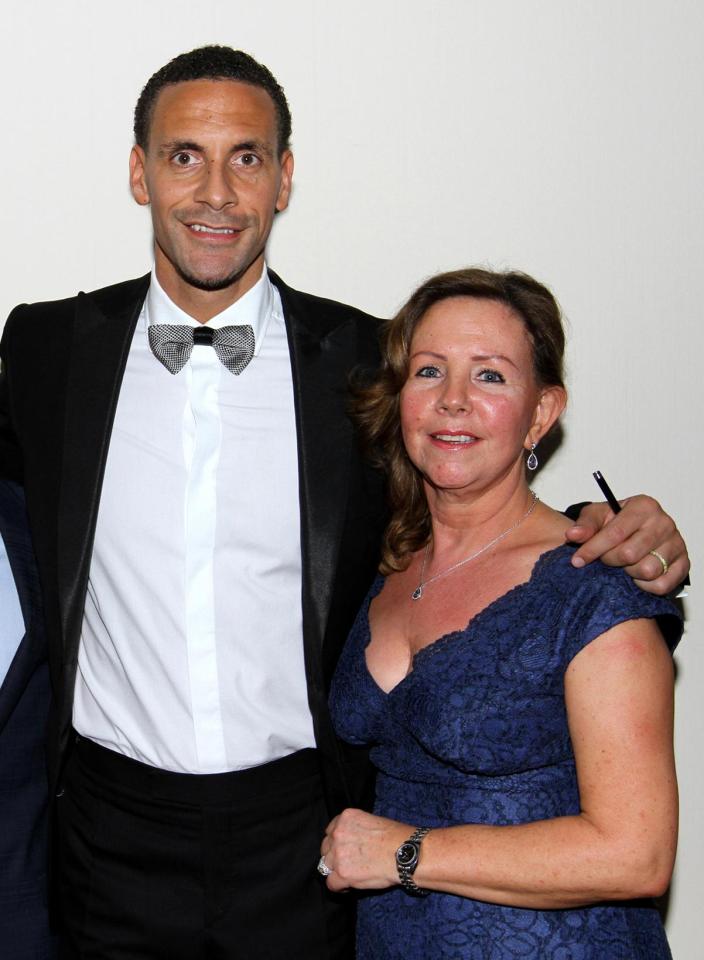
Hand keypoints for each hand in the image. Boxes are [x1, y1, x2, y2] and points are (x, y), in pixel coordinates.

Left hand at [320, 808, 409, 892]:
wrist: (406, 854)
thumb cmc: (396, 838)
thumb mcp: (372, 821)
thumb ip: (355, 829)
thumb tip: (350, 842)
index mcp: (345, 817)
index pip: (330, 832)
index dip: (337, 843)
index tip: (345, 850)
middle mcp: (338, 833)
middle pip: (326, 848)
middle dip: (335, 856)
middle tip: (350, 863)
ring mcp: (338, 853)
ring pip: (326, 866)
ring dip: (337, 871)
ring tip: (353, 874)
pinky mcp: (342, 873)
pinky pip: (331, 884)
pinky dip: (339, 887)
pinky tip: (350, 886)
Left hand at [566, 495, 688, 595]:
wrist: (640, 531)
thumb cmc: (618, 522)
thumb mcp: (599, 516)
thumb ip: (585, 525)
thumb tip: (572, 535)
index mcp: (643, 506)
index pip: (615, 533)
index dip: (593, 549)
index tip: (577, 560)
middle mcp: (664, 523)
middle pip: (630, 554)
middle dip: (610, 560)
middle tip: (606, 558)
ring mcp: (677, 544)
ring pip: (647, 571)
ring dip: (629, 573)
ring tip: (624, 565)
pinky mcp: (684, 564)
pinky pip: (662, 585)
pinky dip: (645, 586)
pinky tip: (637, 575)